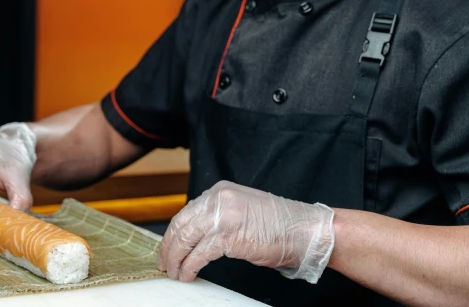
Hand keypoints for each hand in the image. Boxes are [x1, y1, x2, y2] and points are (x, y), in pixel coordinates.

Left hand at [157, 180, 333, 283]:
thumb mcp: (241, 211)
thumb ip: (218, 216)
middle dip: (169, 246)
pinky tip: (188, 275)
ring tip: (174, 273)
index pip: (187, 212)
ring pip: (185, 239)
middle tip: (164, 263)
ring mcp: (222, 216)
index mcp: (220, 192)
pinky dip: (190, 266)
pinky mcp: (228, 235)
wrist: (304, 230)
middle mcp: (218, 199)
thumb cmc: (279, 226)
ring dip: (176, 259)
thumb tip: (196, 236)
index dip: (174, 233)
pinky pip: (199, 254)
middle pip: (181, 224)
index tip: (168, 247)